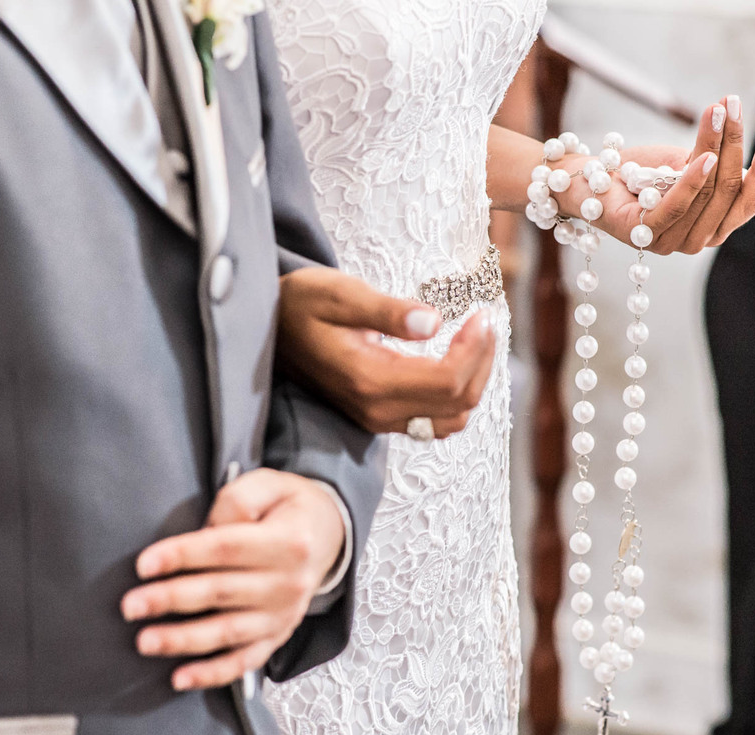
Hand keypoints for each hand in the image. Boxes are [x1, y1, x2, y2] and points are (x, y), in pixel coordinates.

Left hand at [121, 469, 344, 691]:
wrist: (329, 534)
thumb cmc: (288, 506)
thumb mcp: (269, 483)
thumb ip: (237, 500)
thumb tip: (206, 529)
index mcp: (288, 541)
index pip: (226, 548)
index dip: (183, 556)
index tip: (144, 564)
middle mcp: (289, 583)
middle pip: (221, 592)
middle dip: (171, 600)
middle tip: (131, 606)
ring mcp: (284, 614)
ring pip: (228, 632)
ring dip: (184, 640)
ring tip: (145, 642)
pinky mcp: (278, 635)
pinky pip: (244, 661)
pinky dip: (213, 673)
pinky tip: (180, 678)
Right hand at [276, 267, 496, 435]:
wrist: (270, 327)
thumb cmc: (302, 303)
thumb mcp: (340, 293)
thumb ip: (387, 311)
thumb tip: (433, 322)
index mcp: (369, 379)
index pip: (447, 380)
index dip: (476, 349)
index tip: (482, 314)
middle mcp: (376, 410)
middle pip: (457, 403)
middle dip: (482, 361)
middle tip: (485, 321)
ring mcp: (377, 419)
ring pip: (451, 419)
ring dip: (474, 382)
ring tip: (476, 341)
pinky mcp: (378, 417)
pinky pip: (434, 421)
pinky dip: (455, 396)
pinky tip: (455, 360)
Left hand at [556, 99, 754, 254]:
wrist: (586, 179)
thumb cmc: (637, 172)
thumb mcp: (683, 164)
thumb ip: (712, 160)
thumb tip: (734, 127)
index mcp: (713, 225)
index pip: (749, 202)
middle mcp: (696, 240)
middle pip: (728, 192)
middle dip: (735, 144)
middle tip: (734, 105)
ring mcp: (669, 242)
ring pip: (705, 193)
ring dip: (715, 147)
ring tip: (718, 111)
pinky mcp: (644, 235)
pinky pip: (676, 207)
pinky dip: (691, 181)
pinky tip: (702, 157)